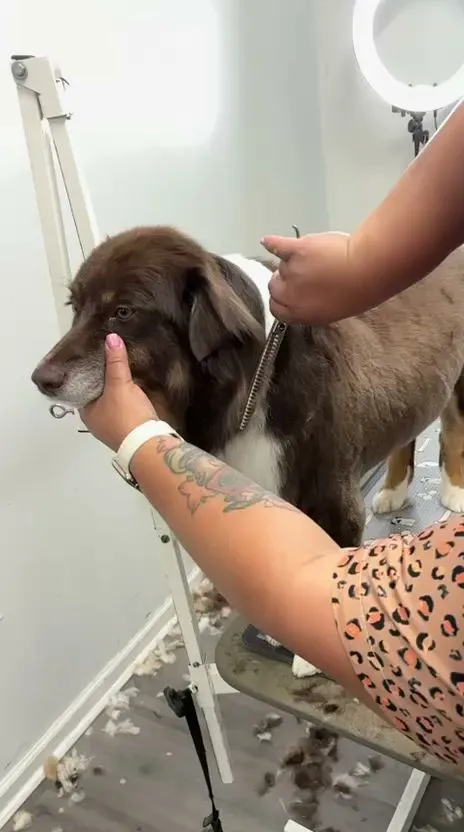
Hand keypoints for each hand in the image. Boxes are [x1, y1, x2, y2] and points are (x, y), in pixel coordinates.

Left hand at [80, 333, 156, 450]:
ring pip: (112, 403)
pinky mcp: (129, 430)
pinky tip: (134, 389)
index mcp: (86, 413)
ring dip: (117, 391)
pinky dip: (128, 399)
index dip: (88, 372)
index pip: (82, 388)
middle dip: (105, 381)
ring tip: (123, 371)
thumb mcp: (120, 384)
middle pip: (98, 395)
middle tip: (111, 361)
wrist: (149, 444)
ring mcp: (113, 428)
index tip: (96, 358)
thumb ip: (116, 361)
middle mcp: (96, 423)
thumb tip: (111, 337)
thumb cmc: (127, 417)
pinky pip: (125, 410)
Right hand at [261, 232, 357, 324]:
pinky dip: (273, 243)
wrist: (364, 271)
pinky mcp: (295, 250)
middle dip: (285, 281)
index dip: (281, 300)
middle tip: (302, 275)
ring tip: (312, 259)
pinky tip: (267, 241)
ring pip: (282, 265)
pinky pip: (277, 246)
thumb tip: (303, 301)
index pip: (276, 308)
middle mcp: (289, 294)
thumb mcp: (331, 313)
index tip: (286, 295)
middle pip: (274, 286)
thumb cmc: (356, 293)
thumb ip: (309, 309)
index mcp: (298, 313)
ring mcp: (291, 270)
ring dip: (292, 262)